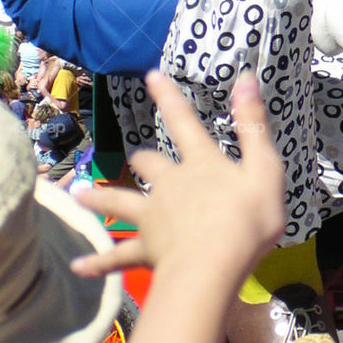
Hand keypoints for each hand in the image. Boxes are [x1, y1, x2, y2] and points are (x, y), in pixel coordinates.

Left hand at [71, 71, 284, 285]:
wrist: (213, 267)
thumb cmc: (247, 219)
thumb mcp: (264, 169)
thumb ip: (254, 125)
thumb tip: (248, 77)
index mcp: (201, 164)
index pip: (184, 122)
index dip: (169, 97)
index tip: (152, 75)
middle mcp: (170, 184)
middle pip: (149, 164)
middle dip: (143, 159)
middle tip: (136, 158)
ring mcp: (153, 217)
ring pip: (120, 204)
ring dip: (101, 199)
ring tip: (82, 195)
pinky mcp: (146, 250)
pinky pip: (118, 257)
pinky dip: (99, 262)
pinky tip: (78, 267)